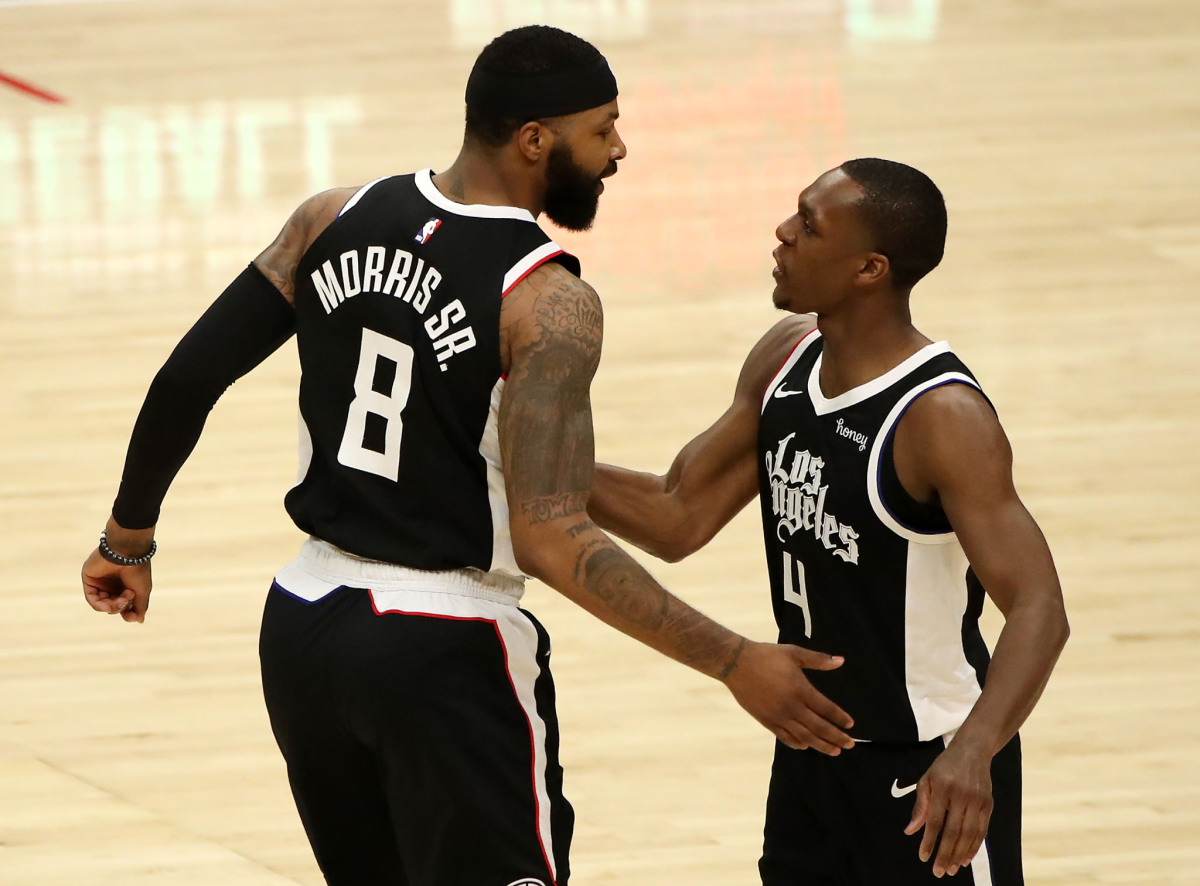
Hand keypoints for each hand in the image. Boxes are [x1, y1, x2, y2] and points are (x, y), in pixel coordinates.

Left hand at [81, 520, 154, 622]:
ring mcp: (100, 582)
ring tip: (121, 600)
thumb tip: (139, 621)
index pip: (123, 606)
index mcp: (125, 585)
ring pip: (102, 604)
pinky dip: (98, 605)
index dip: (127, 613)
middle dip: (121, 606)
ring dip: (112, 606)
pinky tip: (106, 606)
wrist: (126, 552)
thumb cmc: (137, 570)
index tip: (133, 616)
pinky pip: (91, 598)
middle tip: (128, 598)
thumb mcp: (142, 592)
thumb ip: (140, 607)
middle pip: (113, 606)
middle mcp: (112, 584)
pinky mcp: (89, 579)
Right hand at [722, 641, 854, 753]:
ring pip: (804, 736)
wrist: (736, 663)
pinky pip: (785, 737)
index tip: (850, 724)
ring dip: (821, 745)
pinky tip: (806, 746)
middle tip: (850, 744)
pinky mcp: (766, 721)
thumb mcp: (794, 653)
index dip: (840, 718)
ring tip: (834, 751)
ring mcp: (778, 716)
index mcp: (801, 689)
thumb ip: (818, 659)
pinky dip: (797, 743)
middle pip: (819, 727)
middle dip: (836, 737)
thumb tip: (841, 661)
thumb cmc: (767, 656)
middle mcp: (791, 707)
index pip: (826, 709)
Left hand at [905, 736, 993, 876]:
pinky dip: (974, 846)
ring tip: (952, 869)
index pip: (935, 820)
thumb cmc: (945, 766)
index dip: (929, 841)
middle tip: (939, 871)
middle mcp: (961, 794)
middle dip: (945, 853)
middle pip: (954, 831)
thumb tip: (910, 831)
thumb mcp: (927, 780)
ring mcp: (977, 800)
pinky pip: (982, 830)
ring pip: (969, 834)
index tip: (924, 857)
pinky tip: (966, 858)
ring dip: (960, 854)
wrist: (972, 751)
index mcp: (942, 787)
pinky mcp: (988, 804)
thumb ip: (920, 806)